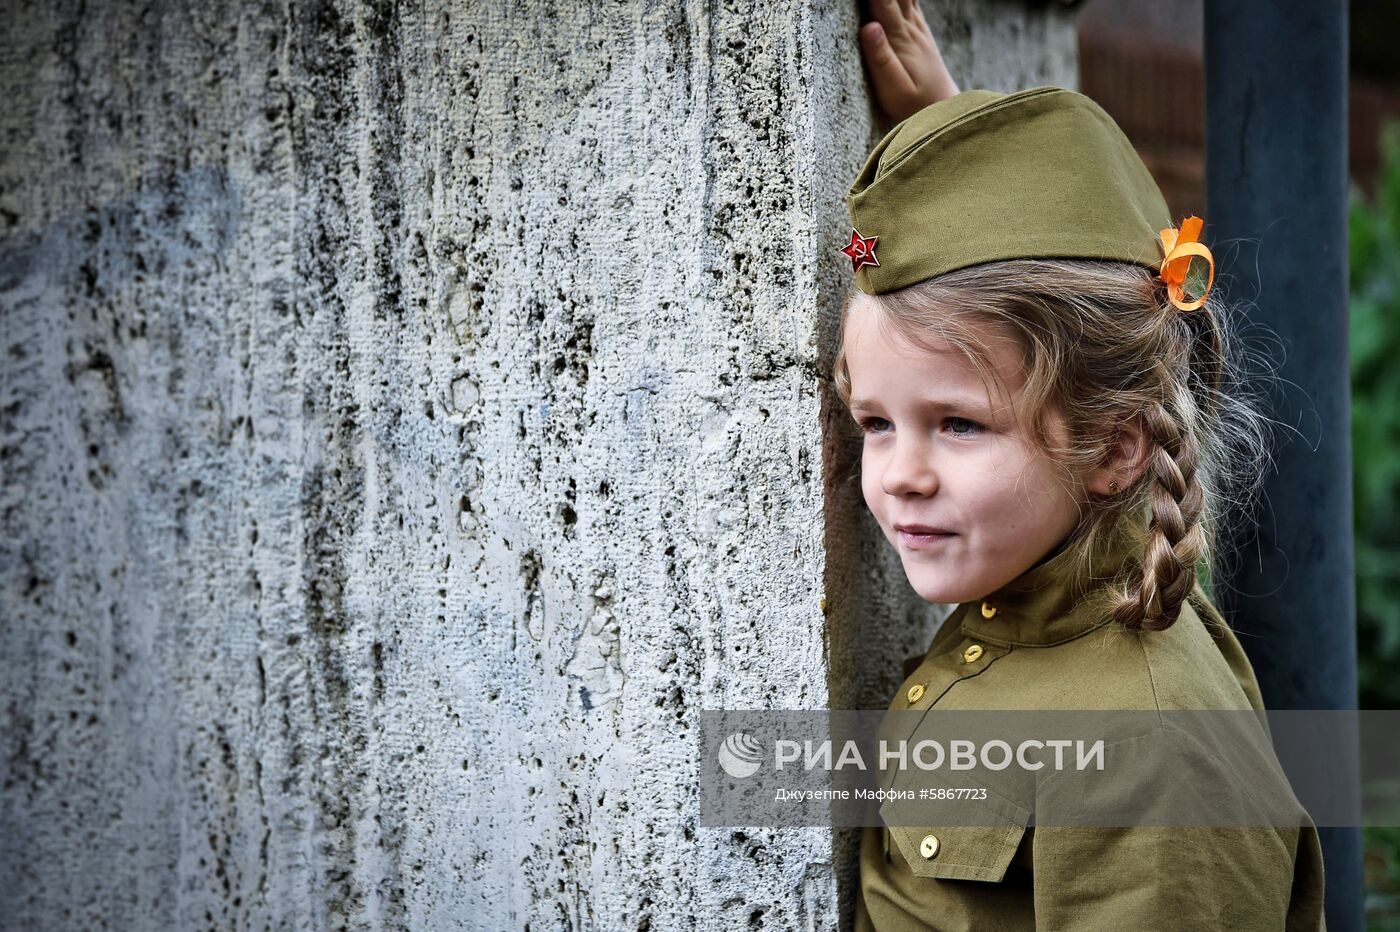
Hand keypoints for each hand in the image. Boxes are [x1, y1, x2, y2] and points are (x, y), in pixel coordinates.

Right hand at [859, 0, 960, 122]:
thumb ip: (881, 60)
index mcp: (899, 40)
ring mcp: (917, 28)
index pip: (881, 2)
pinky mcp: (919, 31)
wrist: (944, 112)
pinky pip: (910, 0)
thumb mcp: (894, 90)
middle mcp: (910, 28)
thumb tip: (868, 27)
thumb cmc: (914, 106)